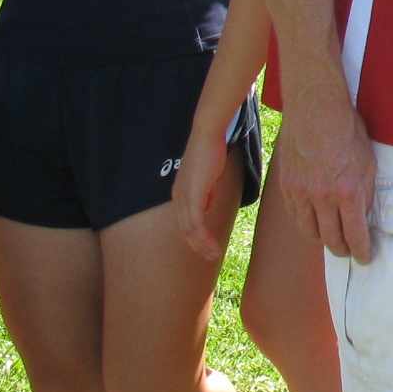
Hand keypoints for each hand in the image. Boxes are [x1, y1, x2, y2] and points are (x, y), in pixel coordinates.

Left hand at [170, 117, 238, 262]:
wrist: (207, 135)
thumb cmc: (210, 150)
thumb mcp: (207, 176)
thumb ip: (206, 192)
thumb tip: (208, 205)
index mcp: (180, 194)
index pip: (185, 222)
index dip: (195, 236)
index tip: (207, 246)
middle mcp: (178, 199)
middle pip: (184, 230)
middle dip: (197, 246)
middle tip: (210, 256)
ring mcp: (184, 199)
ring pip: (189, 231)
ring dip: (202, 246)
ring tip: (214, 255)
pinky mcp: (193, 197)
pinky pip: (196, 224)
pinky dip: (204, 238)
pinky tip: (212, 246)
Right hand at [283, 87, 378, 262]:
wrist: (316, 110)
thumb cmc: (348, 131)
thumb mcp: (369, 162)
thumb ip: (366, 192)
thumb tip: (364, 214)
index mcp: (348, 192)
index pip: (355, 234)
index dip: (361, 251)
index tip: (365, 258)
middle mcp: (323, 197)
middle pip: (331, 239)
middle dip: (343, 250)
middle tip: (350, 252)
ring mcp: (301, 193)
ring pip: (310, 232)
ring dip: (323, 241)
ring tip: (332, 241)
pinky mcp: (286, 187)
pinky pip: (296, 216)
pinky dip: (306, 224)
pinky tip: (314, 223)